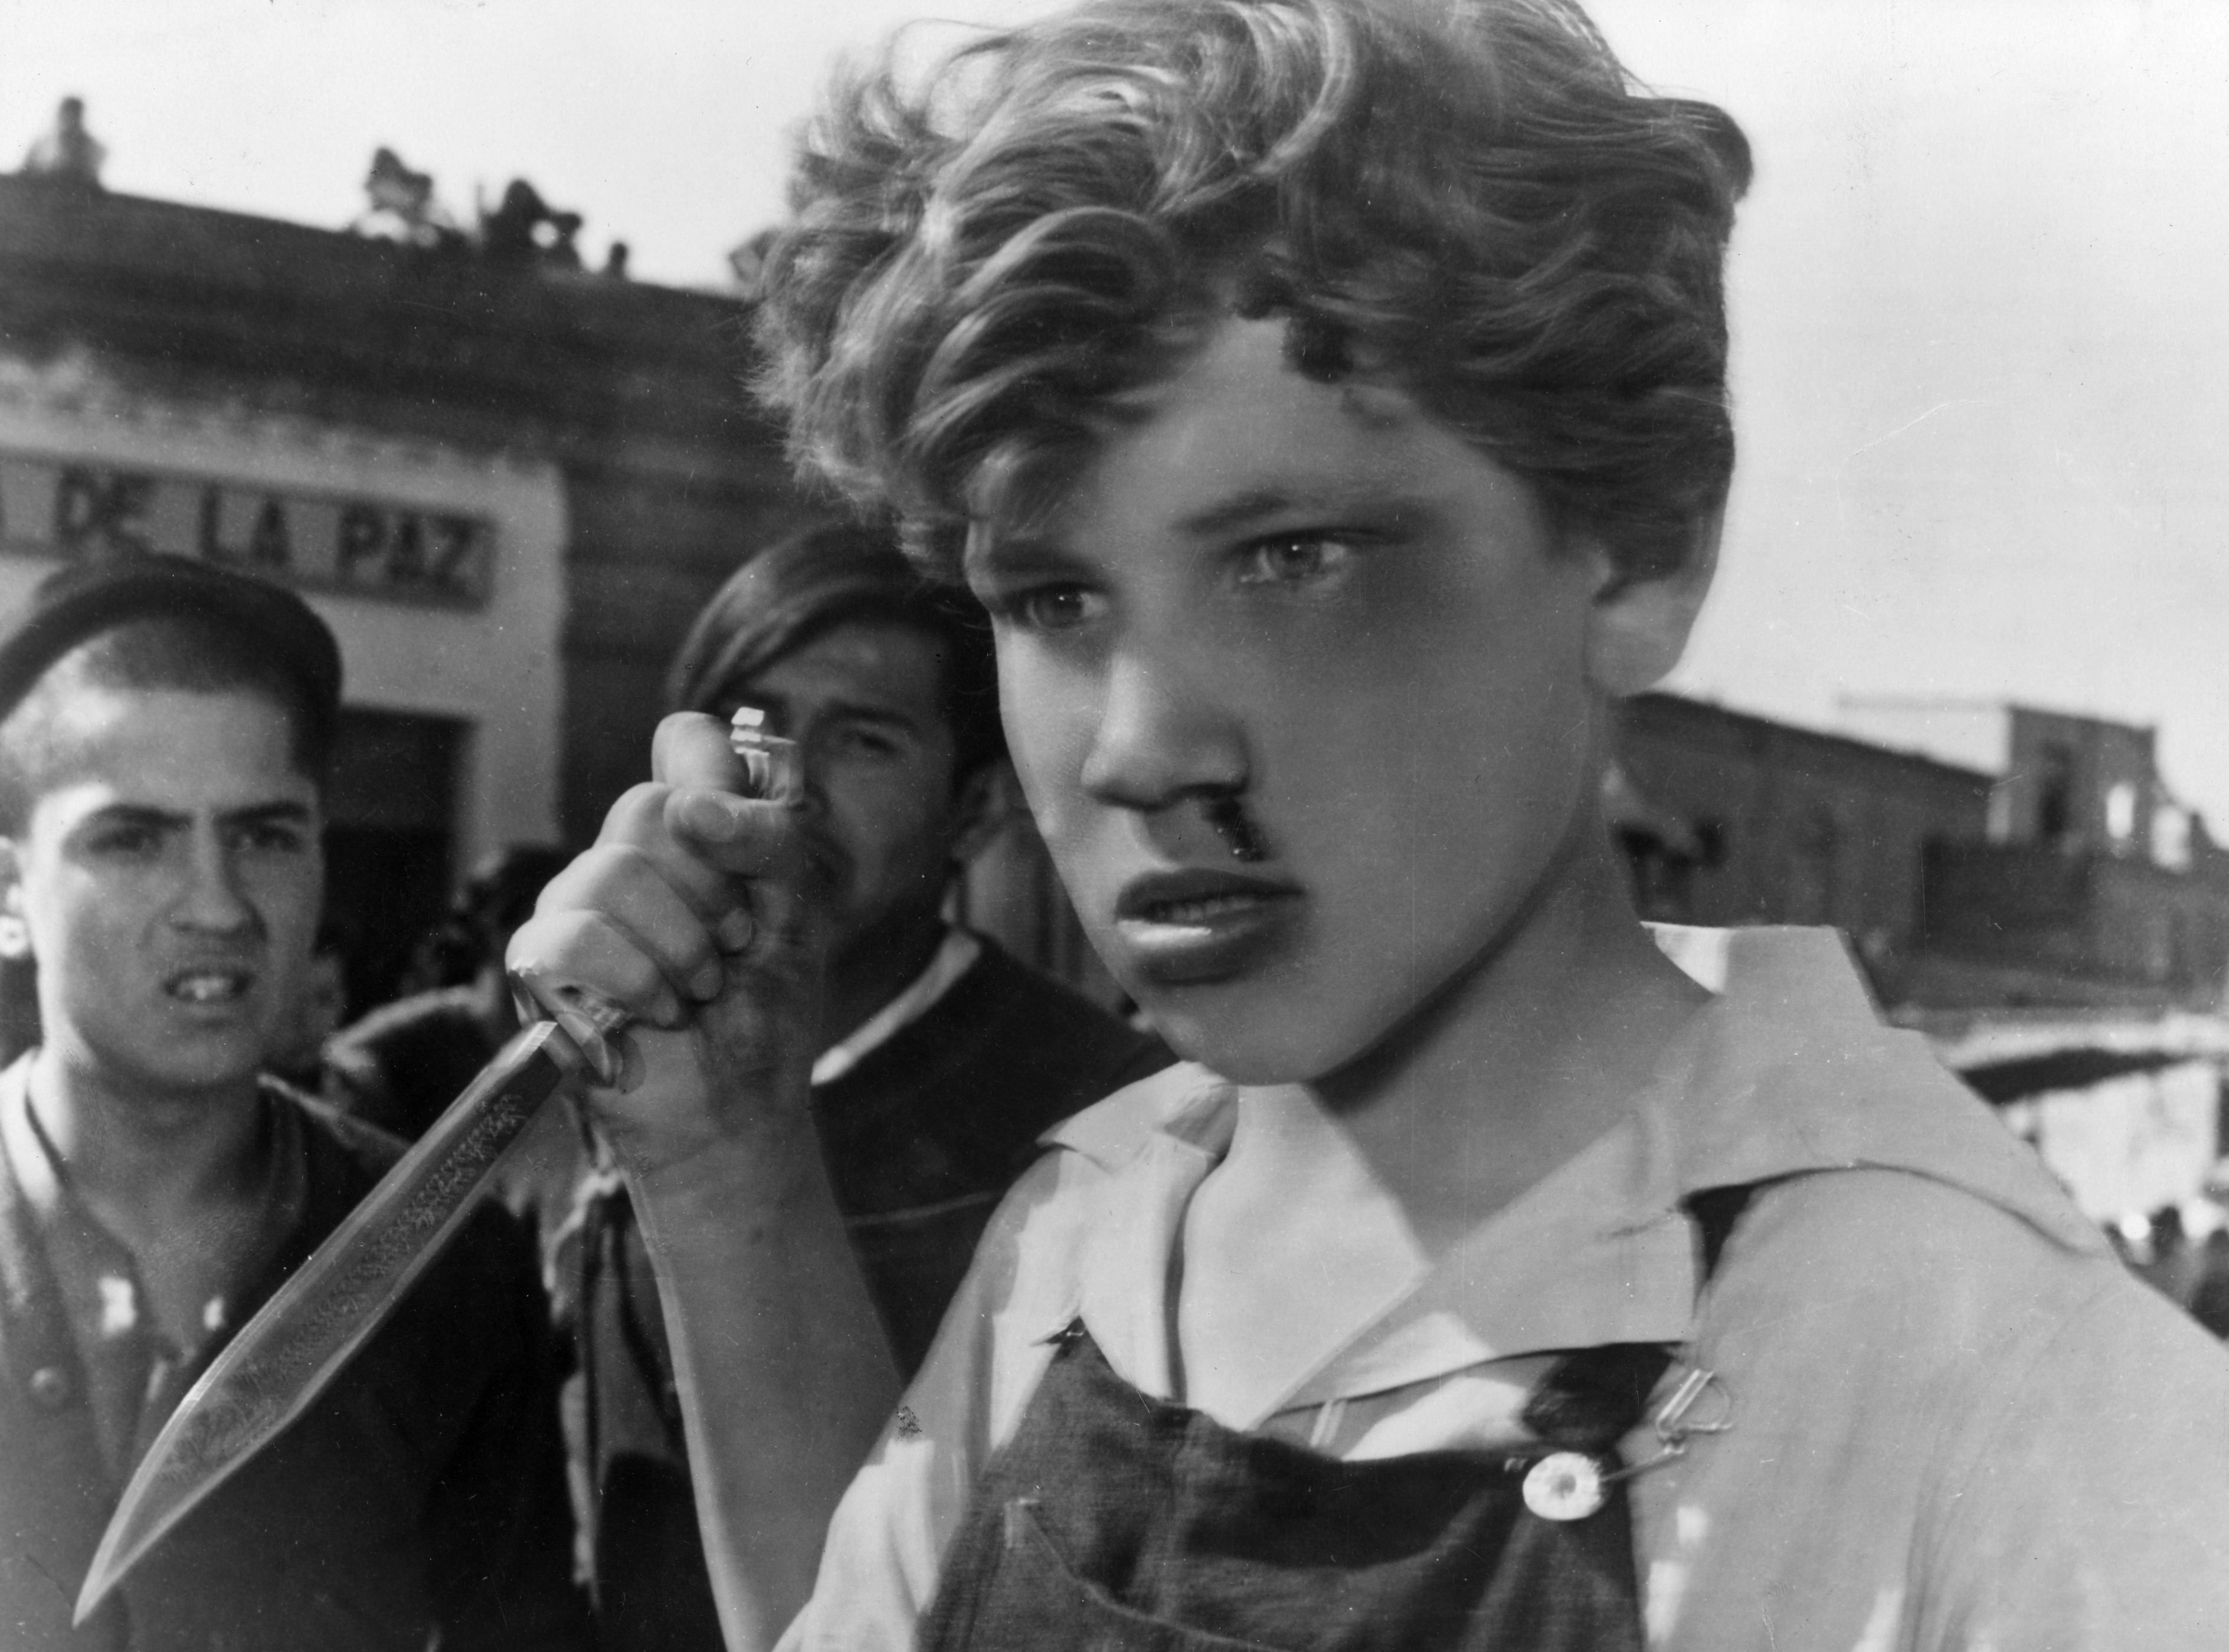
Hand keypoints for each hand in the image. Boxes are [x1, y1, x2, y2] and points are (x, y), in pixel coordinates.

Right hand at [506, 713, 824, 1177]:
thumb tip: (693, 809)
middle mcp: (624, 855)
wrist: (743, 1106)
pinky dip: (635, 980)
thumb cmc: (766, 1008)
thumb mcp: (796, 909)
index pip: (687, 742)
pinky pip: (573, 937)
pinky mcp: (540, 966)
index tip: (741, 844)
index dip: (715, 776)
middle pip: (649, 808)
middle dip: (713, 891)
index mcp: (687, 831)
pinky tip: (658, 1013)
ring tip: (700, 989)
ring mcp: (574, 906)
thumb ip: (767, 837)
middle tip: (732, 948)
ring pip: (612, 871)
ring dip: (682, 947)